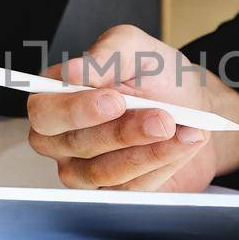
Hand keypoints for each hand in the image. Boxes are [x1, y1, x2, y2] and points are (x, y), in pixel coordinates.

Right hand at [26, 25, 238, 191]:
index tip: (115, 100)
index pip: (44, 110)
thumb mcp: (135, 48)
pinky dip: (162, 163)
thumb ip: (106, 54)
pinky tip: (184, 142)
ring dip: (147, 151)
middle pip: (73, 144)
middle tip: (161, 118)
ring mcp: (83, 169)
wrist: (194, 106)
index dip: (76, 110)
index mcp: (56, 96)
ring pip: (103, 171)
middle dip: (120, 132)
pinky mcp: (113, 191)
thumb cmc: (155, 76)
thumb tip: (72, 70)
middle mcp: (61, 137)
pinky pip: (131, 188)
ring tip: (179, 128)